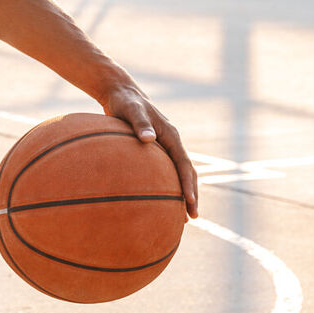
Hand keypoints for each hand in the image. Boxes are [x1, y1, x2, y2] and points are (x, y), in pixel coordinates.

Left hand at [102, 85, 198, 217]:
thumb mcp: (131, 110)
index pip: (184, 164)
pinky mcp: (155, 151)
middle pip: (187, 173)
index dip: (188, 184)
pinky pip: (164, 172)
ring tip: (183, 217)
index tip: (189, 201)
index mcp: (171, 136)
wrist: (121, 94)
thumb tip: (149, 139)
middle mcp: (172, 143)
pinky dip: (167, 186)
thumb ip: (139, 123)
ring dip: (182, 194)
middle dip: (191, 195)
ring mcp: (165, 147)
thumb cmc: (125, 103)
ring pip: (178, 174)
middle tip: (192, 218)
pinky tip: (159, 201)